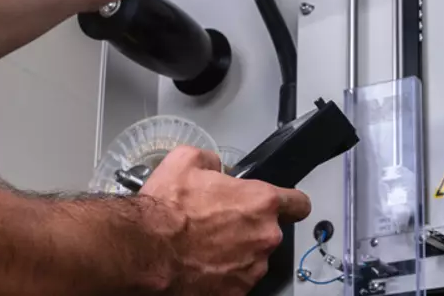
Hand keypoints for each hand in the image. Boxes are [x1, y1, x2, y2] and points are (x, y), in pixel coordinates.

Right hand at [138, 145, 311, 293]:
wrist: (145, 251)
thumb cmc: (166, 210)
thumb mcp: (186, 160)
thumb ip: (212, 161)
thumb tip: (215, 167)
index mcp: (261, 202)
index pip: (299, 204)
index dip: (290, 203)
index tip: (284, 207)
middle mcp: (264, 237)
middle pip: (268, 232)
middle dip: (248, 228)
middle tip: (218, 224)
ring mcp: (252, 269)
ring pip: (252, 258)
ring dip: (235, 253)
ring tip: (204, 247)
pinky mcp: (235, 293)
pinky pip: (236, 281)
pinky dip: (222, 276)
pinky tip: (200, 265)